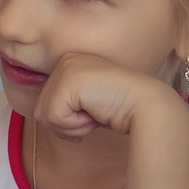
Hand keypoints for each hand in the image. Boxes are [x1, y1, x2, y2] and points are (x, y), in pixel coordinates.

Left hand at [28, 52, 188, 142]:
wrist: (148, 106)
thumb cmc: (122, 110)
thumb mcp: (87, 104)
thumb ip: (65, 105)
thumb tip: (39, 116)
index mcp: (69, 64)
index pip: (45, 104)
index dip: (66, 121)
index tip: (92, 115)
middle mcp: (65, 61)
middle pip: (40, 111)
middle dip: (67, 125)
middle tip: (95, 115)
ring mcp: (66, 68)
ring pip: (43, 116)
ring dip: (71, 127)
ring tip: (96, 113)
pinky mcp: (69, 80)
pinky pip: (54, 117)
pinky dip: (75, 125)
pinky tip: (96, 113)